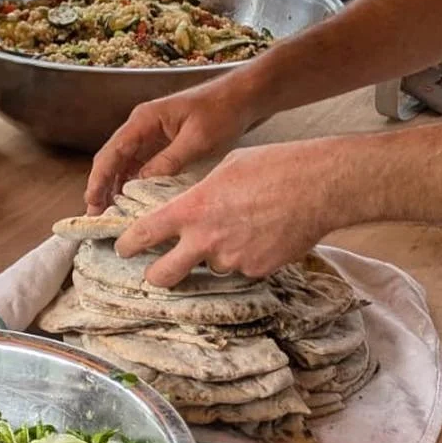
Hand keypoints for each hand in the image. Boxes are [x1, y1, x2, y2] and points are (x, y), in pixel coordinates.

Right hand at [85, 73, 263, 213]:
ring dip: (116, 186)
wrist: (244, 96)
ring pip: (125, 163)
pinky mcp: (164, 142)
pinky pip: (141, 164)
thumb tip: (141, 184)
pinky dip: (133, 182)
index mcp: (143, 120)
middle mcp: (141, 126)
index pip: (112, 152)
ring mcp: (152, 134)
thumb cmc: (222, 111)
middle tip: (97, 215)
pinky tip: (135, 200)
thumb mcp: (197, 140)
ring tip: (112, 213)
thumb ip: (168, 161)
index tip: (92, 202)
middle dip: (102, 186)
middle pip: (112, 158)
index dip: (99, 179)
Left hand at [113, 140, 344, 285]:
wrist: (320, 186)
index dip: (127, 244)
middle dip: (156, 275)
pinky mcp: (259, 270)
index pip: (145, 234)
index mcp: (192, 209)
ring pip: (211, 267)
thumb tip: (191, 207)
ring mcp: (233, 259)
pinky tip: (262, 235)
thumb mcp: (224, 170)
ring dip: (215, 256)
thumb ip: (200, 195)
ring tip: (239, 229)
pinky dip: (245, 257)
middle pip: (164, 274)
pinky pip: (242, 268)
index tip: (122, 248)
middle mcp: (207, 240)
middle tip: (155, 271)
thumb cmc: (272, 167)